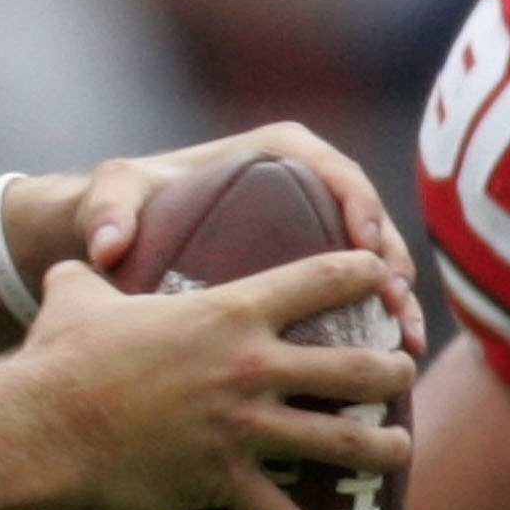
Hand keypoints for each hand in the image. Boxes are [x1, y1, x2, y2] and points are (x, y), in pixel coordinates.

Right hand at [24, 249, 414, 509]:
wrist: (42, 426)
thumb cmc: (59, 358)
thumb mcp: (75, 297)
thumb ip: (88, 277)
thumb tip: (74, 266)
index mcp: (229, 314)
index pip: (322, 279)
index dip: (364, 274)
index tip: (383, 277)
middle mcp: (251, 368)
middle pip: (360, 369)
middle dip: (392, 372)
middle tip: (397, 374)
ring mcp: (243, 428)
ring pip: (347, 442)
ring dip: (384, 449)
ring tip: (397, 450)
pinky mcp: (224, 480)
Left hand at [37, 127, 425, 355]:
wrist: (114, 238)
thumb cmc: (121, 206)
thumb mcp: (113, 195)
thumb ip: (107, 210)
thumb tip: (106, 248)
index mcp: (275, 152)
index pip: (333, 170)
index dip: (360, 204)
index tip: (363, 245)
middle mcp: (305, 184)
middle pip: (367, 218)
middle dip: (389, 261)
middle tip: (394, 303)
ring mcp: (315, 227)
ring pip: (373, 259)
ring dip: (395, 298)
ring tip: (402, 338)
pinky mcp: (314, 268)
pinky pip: (356, 291)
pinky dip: (377, 320)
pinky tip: (388, 357)